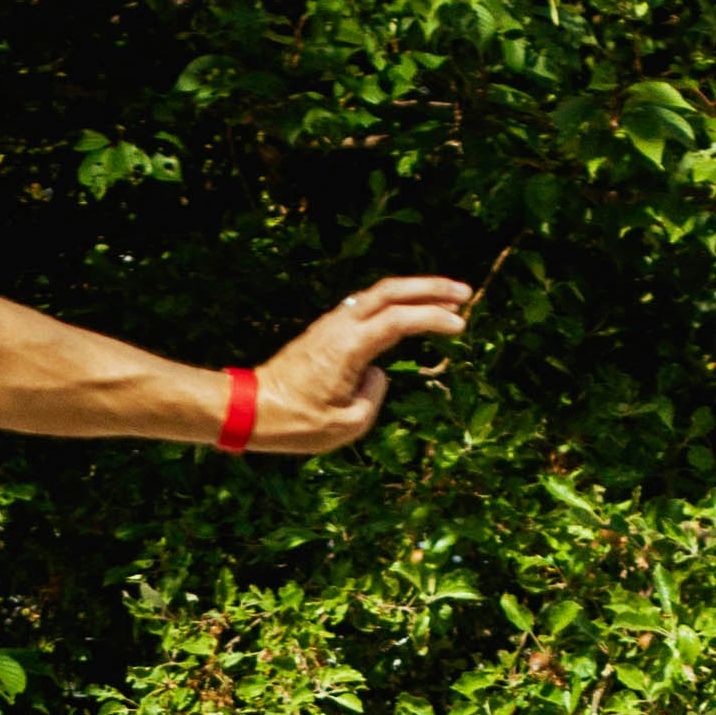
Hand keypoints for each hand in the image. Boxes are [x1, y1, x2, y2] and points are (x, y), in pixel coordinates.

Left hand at [245, 277, 473, 454]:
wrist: (250, 409)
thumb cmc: (294, 423)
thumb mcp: (344, 426)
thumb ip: (373, 398)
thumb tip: (377, 373)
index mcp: (348, 346)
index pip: (399, 321)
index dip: (432, 319)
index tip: (460, 325)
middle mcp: (340, 326)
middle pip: (392, 291)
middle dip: (431, 288)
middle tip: (465, 293)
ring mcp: (332, 324)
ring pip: (379, 295)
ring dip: (413, 292)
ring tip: (445, 300)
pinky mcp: (326, 331)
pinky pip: (366, 308)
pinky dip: (393, 304)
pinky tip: (409, 311)